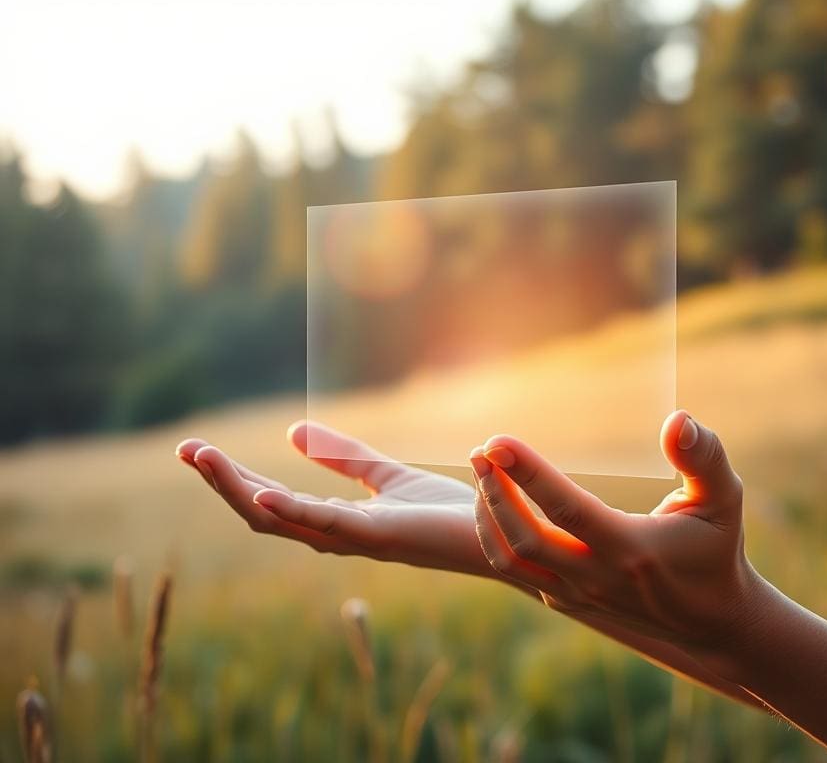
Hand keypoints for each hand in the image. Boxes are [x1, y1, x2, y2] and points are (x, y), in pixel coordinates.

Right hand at [175, 421, 493, 576]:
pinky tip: (261, 494)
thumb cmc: (445, 512)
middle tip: (186, 449)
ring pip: (282, 521)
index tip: (198, 450)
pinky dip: (292, 511)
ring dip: (240, 491)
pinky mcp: (382, 536)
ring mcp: (356, 540)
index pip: (273, 501)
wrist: (497, 532)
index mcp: (336, 523)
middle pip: (265, 514)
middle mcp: (337, 537)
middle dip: (223, 484)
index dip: (234, 478)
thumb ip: (343, 457)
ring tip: (203, 458)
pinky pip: (328, 526)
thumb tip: (291, 430)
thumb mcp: (385, 475)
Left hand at [470, 410, 758, 656]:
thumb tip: (678, 419)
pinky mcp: (565, 600)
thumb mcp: (723, 498)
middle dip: (494, 491)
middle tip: (481, 449)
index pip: (567, 508)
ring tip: (481, 471)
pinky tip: (494, 499)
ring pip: (509, 560)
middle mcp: (596, 576)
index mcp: (631, 548)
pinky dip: (494, 534)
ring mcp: (576, 594)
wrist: (711, 620)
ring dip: (487, 514)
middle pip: (525, 538)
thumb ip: (704, 457)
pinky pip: (515, 570)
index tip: (498, 440)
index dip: (528, 473)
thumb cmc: (715, 548)